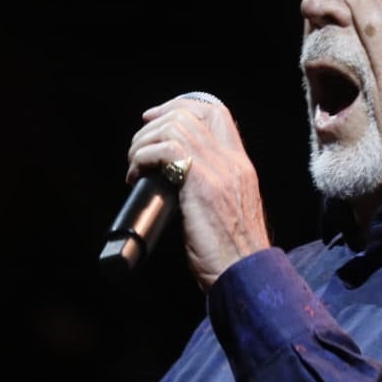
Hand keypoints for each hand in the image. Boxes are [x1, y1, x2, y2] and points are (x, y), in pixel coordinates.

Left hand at [127, 94, 270, 288]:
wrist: (246, 275)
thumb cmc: (232, 254)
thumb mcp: (229, 212)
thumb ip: (212, 190)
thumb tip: (176, 181)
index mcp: (241, 167)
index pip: (217, 114)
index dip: (183, 107)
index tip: (157, 118)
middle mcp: (233, 163)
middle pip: (190, 114)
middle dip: (154, 123)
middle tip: (138, 147)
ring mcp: (219, 172)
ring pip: (174, 127)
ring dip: (144, 142)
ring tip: (135, 165)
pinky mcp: (202, 185)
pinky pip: (165, 150)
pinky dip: (143, 157)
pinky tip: (136, 175)